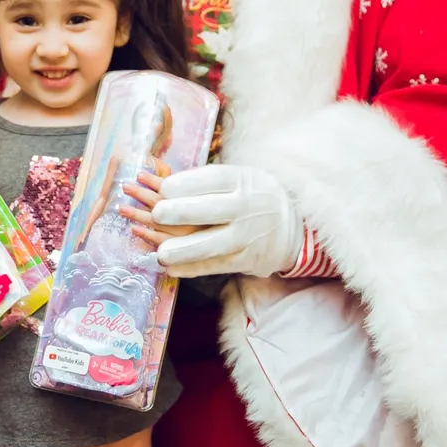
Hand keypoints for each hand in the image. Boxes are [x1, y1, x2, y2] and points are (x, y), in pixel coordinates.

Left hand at [119, 171, 197, 248]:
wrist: (214, 244)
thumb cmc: (203, 219)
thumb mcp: (197, 200)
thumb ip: (181, 188)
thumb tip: (162, 171)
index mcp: (192, 201)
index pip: (170, 188)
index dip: (154, 181)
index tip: (139, 175)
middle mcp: (188, 216)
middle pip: (161, 203)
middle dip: (141, 194)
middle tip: (126, 187)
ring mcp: (183, 233)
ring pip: (157, 221)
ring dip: (137, 214)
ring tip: (121, 208)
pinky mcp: (178, 247)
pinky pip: (160, 241)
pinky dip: (146, 234)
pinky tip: (133, 229)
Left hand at [151, 164, 302, 278]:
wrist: (290, 227)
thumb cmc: (252, 196)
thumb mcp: (238, 177)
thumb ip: (204, 181)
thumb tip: (157, 183)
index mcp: (241, 180)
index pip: (212, 180)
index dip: (187, 184)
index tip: (164, 189)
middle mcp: (245, 207)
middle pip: (211, 210)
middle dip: (182, 212)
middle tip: (156, 214)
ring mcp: (246, 236)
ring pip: (213, 244)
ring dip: (185, 250)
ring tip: (161, 254)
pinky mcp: (246, 260)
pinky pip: (216, 265)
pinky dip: (192, 268)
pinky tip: (172, 268)